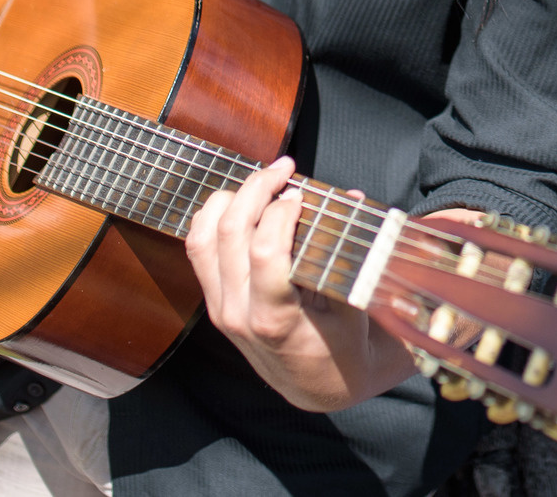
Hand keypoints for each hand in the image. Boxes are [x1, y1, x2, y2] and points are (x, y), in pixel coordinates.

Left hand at [185, 163, 471, 411]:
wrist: (318, 387)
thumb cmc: (344, 347)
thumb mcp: (358, 307)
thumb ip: (351, 253)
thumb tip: (349, 197)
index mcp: (276, 319)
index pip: (265, 250)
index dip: (281, 211)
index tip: (304, 194)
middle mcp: (239, 314)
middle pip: (230, 234)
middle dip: (256, 189)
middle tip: (284, 169)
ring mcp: (221, 309)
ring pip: (204, 238)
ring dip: (230, 199)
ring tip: (261, 182)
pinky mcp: (214, 303)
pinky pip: (198, 251)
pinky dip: (212, 219)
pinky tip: (239, 203)